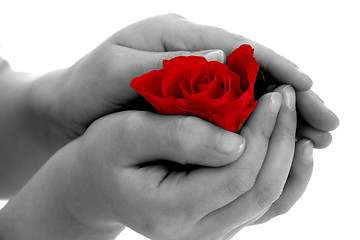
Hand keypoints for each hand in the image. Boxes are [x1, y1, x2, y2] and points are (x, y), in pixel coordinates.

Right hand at [9, 87, 298, 239]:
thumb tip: (236, 141)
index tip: (270, 95)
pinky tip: (291, 147)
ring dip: (287, 156)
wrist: (96, 185)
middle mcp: (196, 232)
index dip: (261, 133)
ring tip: (292, 117)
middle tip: (285, 97)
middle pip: (259, 189)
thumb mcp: (125, 134)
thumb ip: (177, 136)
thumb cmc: (103, 155)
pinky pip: (263, 204)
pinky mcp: (218, 220)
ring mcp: (211, 230)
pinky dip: (284, 175)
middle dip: (280, 138)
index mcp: (171, 212)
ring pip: (269, 199)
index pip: (236, 174)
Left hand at [30, 14, 337, 149]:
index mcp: (179, 37)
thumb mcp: (118, 71)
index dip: (274, 66)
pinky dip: (258, 128)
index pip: (237, 47)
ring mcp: (195, 81)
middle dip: (291, 96)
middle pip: (253, 71)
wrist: (70, 107)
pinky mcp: (192, 104)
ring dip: (283, 116)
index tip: (306, 88)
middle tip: (328, 122)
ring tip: (317, 137)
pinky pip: (234, 114)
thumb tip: (223, 60)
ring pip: (250, 95)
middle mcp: (194, 56)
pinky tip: (279, 143)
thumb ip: (165, 66)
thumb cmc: (88, 87)